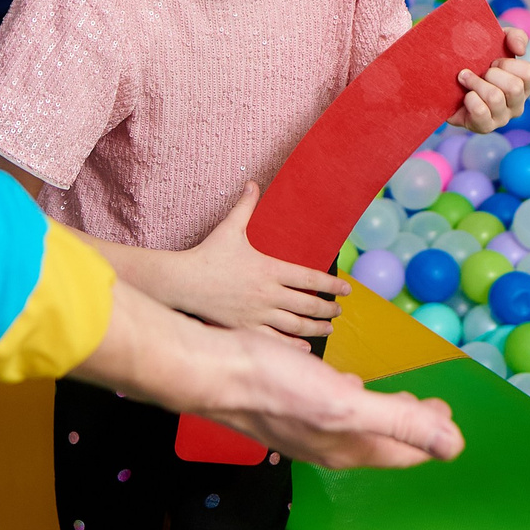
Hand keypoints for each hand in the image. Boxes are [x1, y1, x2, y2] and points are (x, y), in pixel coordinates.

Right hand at [175, 183, 350, 336]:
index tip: (347, 290)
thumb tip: (253, 183)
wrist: (182, 282)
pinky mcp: (245, 328)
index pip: (310, 279)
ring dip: (316, 329)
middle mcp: (267, 294)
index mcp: (269, 269)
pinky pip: (275, 340)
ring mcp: (257, 314)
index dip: (332, 285)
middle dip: (328, 309)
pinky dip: (293, 345)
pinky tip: (304, 346)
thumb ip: (246, 206)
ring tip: (328, 329)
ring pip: (295, 326)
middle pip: (308, 305)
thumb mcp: (229, 228)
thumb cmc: (207, 255)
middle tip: (338, 311)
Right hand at [200, 326, 465, 467]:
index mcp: (349, 447)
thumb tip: (453, 446)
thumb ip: (400, 422)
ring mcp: (305, 430)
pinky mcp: (288, 410)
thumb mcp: (347, 402)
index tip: (447, 415)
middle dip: (410, 427)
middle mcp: (328, 446)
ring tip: (396, 399)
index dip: (430, 437)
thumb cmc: (277, 386)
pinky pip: (331, 412)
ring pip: (356, 428)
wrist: (214, 372)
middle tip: (430, 407)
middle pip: (381, 441)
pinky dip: (350, 401)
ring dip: (382, 415)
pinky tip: (344, 384)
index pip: (403, 451)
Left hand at [453, 27, 529, 131]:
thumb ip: (514, 36)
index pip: (528, 73)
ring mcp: (502, 118)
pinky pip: (480, 110)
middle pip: (514, 87)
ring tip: (465, 79)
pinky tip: (464, 96)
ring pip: (495, 97)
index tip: (492, 61)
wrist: (448, 83)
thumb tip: (521, 50)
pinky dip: (470, 99)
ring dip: (475, 83)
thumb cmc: (477, 62)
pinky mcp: (485, 127)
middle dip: (491, 74)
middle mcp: (517, 104)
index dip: (507, 63)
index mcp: (523, 85)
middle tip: (480, 71)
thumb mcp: (496, 42)